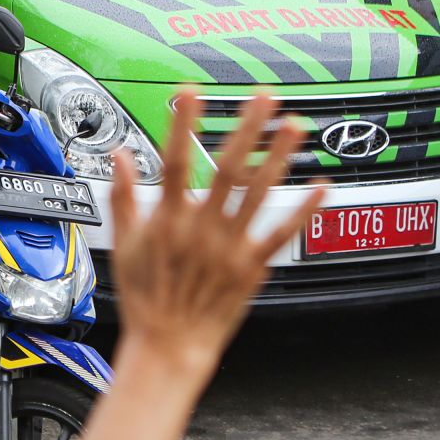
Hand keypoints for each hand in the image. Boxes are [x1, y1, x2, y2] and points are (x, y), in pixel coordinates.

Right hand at [108, 90, 325, 371]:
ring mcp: (229, 247)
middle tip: (262, 97)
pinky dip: (302, 211)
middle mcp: (202, 229)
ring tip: (293, 125)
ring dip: (278, 157)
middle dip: (246, 129)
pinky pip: (281, 234)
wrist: (168, 345)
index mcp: (168, 220)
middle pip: (227, 169)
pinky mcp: (250, 268)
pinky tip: (319, 187)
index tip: (191, 93)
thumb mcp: (123, 245)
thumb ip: (123, 197)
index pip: (175, 161)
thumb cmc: (145, 297)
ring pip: (258, 194)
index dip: (183, 125)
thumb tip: (120, 159)